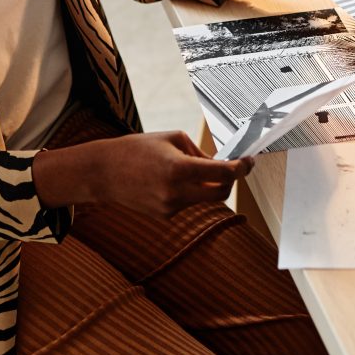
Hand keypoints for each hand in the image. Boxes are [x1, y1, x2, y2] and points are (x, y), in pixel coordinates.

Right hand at [33, 131, 252, 217]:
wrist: (104, 172)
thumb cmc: (138, 148)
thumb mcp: (172, 139)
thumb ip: (199, 153)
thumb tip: (219, 164)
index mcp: (179, 169)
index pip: (222, 173)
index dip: (241, 168)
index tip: (249, 162)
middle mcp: (176, 193)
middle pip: (221, 193)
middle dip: (231, 180)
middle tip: (235, 166)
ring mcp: (170, 208)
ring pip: (204, 198)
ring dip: (208, 184)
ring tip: (189, 166)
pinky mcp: (165, 215)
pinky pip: (189, 202)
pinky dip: (191, 190)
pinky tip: (171, 178)